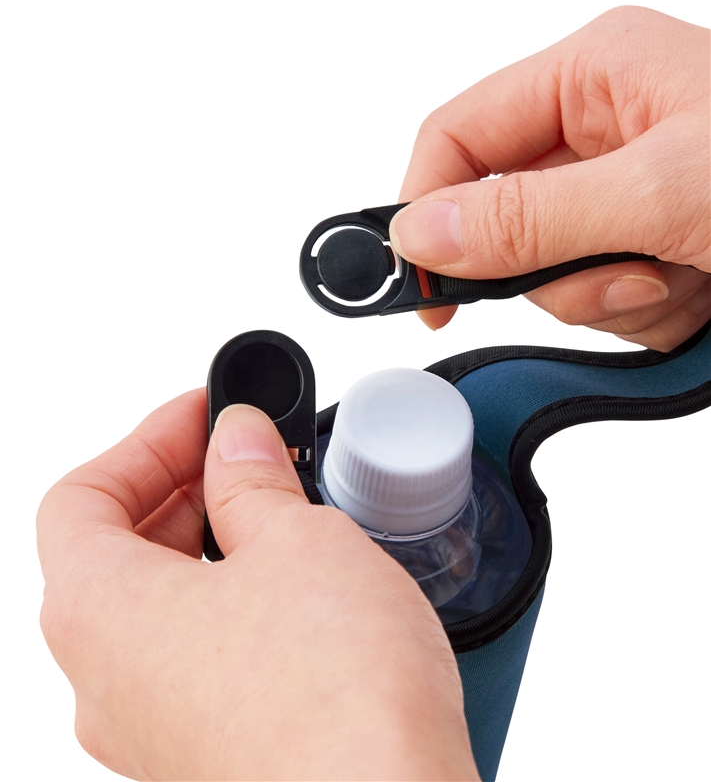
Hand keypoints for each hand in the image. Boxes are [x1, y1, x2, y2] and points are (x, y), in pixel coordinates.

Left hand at [37, 391, 477, 780]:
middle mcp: (109, 682)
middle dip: (178, 487)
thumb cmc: (337, 700)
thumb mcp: (296, 543)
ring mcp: (157, 726)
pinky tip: (291, 584)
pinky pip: (197, 654)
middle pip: (114, 552)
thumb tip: (236, 439)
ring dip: (208, 543)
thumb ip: (250, 481)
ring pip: (158, 607)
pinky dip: (230, 599)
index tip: (203, 413)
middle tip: (243, 452)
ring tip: (275, 510)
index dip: (144, 441)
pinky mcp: (209, 750)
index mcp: (101, 615)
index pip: (79, 499)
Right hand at [390, 6, 709, 350]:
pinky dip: (645, 314)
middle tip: (620, 275)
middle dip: (554, 271)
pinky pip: (600, 299)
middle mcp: (601, 131)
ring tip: (681, 279)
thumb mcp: (665, 191)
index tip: (420, 282)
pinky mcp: (647, 245)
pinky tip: (699, 291)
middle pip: (502, 219)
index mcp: (592, 78)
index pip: (455, 138)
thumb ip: (532, 216)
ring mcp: (623, 195)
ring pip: (551, 274)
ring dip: (610, 298)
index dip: (423, 208)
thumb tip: (422, 232)